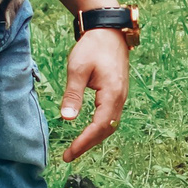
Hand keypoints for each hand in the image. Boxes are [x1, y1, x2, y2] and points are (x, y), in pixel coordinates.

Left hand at [58, 24, 129, 160]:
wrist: (108, 31)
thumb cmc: (92, 47)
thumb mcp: (78, 69)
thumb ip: (73, 94)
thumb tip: (67, 119)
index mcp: (112, 94)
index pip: (99, 126)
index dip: (84, 142)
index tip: (69, 153)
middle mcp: (120, 98)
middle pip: (106, 130)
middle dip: (88, 144)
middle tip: (69, 156)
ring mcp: (121, 96)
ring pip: (109, 125)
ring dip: (94, 138)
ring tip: (76, 147)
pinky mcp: (117, 93)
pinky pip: (110, 117)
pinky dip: (99, 128)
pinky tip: (87, 131)